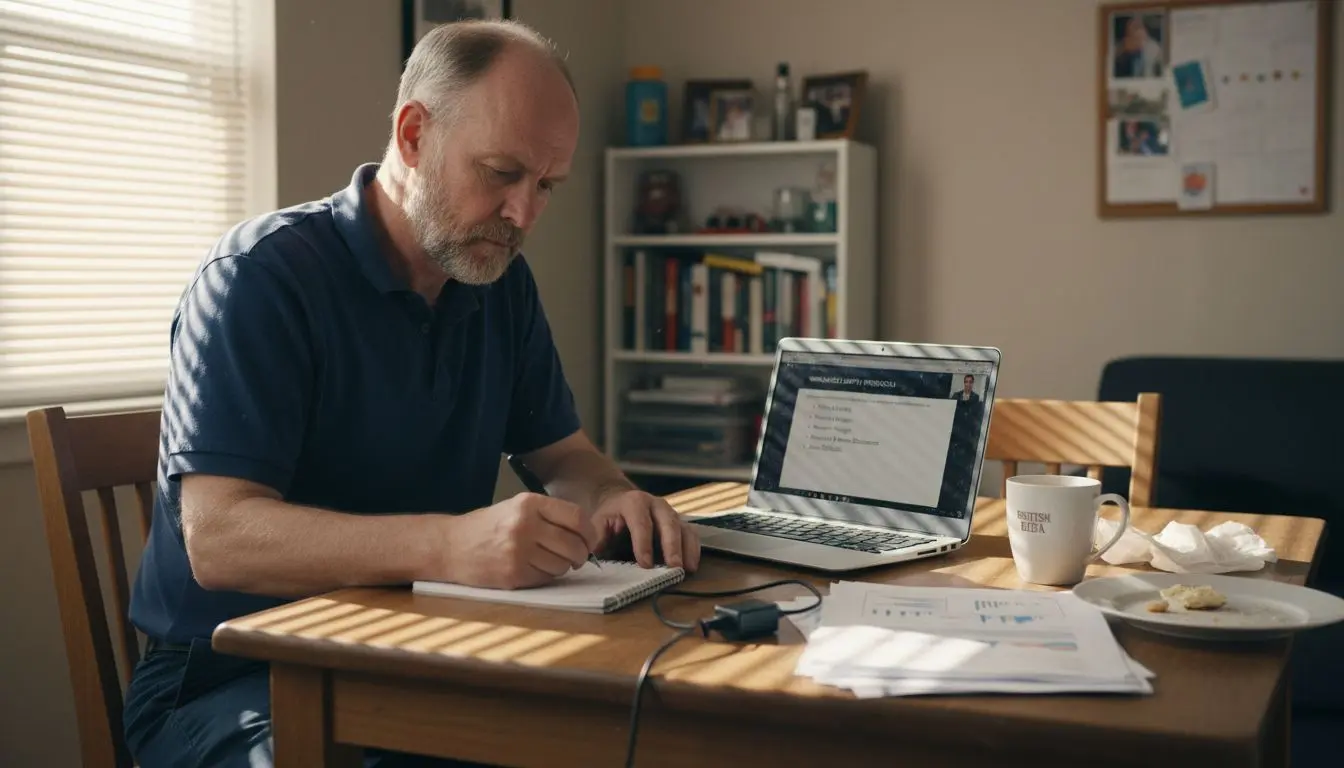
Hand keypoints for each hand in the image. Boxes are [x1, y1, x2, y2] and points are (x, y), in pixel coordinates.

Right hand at [436, 492, 599, 589]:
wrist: (449, 545)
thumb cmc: (487, 527)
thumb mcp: (516, 508)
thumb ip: (548, 516)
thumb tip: (585, 533)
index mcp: (529, 503)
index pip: (577, 517)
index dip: (589, 533)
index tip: (589, 541)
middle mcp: (525, 524)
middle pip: (574, 544)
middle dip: (581, 555)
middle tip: (577, 558)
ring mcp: (518, 550)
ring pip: (562, 564)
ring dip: (563, 567)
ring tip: (548, 561)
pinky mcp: (513, 573)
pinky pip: (546, 578)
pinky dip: (546, 576)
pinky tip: (533, 569)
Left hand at [592, 490, 699, 570]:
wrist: (621, 501)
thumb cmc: (610, 516)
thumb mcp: (598, 522)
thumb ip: (597, 538)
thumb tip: (592, 557)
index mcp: (634, 502)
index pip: (641, 523)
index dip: (643, 544)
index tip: (645, 564)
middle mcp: (656, 504)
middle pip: (668, 523)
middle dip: (671, 546)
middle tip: (673, 567)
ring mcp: (670, 513)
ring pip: (683, 528)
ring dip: (686, 549)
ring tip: (686, 569)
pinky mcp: (680, 522)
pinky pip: (691, 533)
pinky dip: (694, 549)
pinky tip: (692, 565)